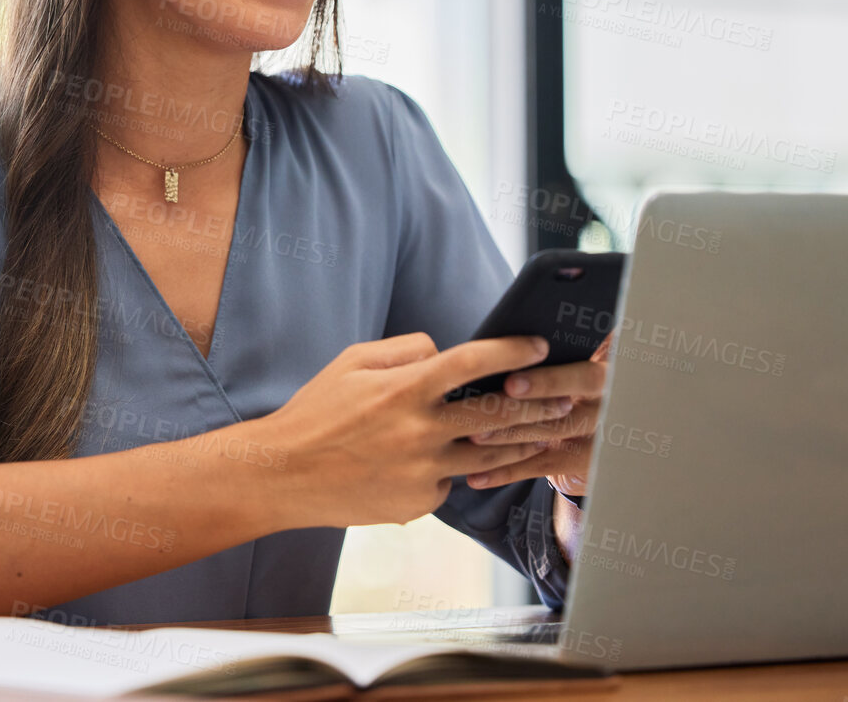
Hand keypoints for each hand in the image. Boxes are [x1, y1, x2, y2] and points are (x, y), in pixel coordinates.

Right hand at [261, 332, 578, 529]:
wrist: (284, 474)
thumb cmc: (317, 411)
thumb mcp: (353, 361)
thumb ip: (405, 350)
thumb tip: (444, 353)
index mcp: (403, 389)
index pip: (471, 362)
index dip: (510, 350)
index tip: (537, 344)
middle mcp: (419, 432)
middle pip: (497, 414)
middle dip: (537, 401)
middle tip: (564, 394)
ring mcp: (421, 472)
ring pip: (490, 457)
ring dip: (521, 443)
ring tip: (544, 433)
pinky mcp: (417, 504)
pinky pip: (451, 483)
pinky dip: (456, 471)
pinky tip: (459, 463)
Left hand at [458, 331, 613, 493]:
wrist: (604, 415)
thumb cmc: (574, 373)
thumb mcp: (578, 358)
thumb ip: (551, 355)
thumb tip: (499, 343)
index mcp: (607, 376)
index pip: (584, 379)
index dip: (548, 383)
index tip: (511, 382)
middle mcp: (606, 409)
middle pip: (565, 415)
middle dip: (521, 413)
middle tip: (483, 410)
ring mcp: (596, 440)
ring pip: (550, 441)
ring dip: (508, 438)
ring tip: (472, 436)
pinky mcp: (580, 464)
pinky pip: (541, 468)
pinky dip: (506, 472)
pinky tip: (476, 477)